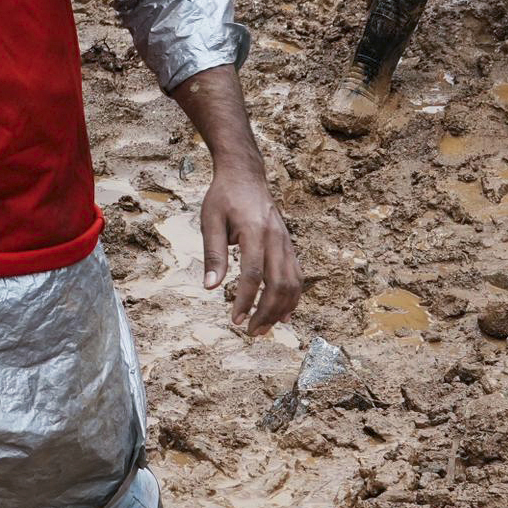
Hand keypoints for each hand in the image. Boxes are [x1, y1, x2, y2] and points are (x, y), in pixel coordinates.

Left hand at [199, 157, 303, 337]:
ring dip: (281, 310)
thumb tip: (210, 288)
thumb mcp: (210, 221)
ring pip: (293, 283)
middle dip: (266, 313)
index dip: (245, 300)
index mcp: (255, 231)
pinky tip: (283, 315)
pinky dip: (292, 298)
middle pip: (279, 284)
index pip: (253, 274)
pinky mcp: (289, 246)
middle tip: (251, 333)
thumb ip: (213, 254)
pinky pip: (297, 276)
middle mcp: (276, 238)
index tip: (235, 320)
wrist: (246, 175)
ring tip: (264, 329)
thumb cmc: (224, 197)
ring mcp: (286, 242)